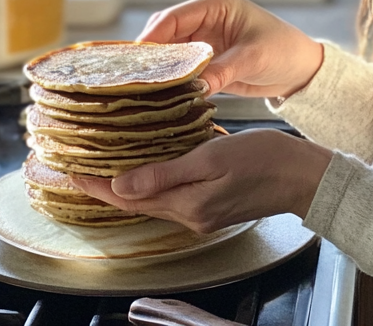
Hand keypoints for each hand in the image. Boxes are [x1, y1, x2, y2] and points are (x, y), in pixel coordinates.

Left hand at [71, 129, 332, 232]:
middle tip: (79, 162)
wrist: (304, 176)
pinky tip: (151, 162)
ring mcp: (202, 212)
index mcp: (186, 205)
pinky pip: (172, 193)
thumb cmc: (265, 160)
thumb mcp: (213, 158)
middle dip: (105, 184)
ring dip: (127, 182)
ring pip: (152, 197)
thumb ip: (166, 172)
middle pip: (135, 201)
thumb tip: (120, 184)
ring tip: (106, 160)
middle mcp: (189, 214)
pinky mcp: (213, 204)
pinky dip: (153, 179)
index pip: (127, 198)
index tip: (68, 170)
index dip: (95, 185)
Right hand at [137, 0, 323, 98]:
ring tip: (140, 90)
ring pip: (169, 52)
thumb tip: (193, 87)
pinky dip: (170, 80)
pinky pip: (180, 68)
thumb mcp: (253, 58)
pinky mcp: (206, 59)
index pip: (174, 17)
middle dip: (150, 55)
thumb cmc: (284, 51)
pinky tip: (159, 95)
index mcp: (217, 5)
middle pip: (165, 33)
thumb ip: (222, 70)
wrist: (301, 69)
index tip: (135, 60)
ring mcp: (204, 39)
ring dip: (157, 69)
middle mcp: (206, 18)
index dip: (152, 37)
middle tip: (132, 79)